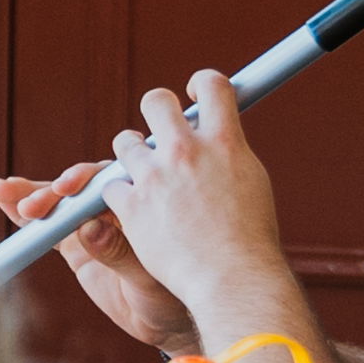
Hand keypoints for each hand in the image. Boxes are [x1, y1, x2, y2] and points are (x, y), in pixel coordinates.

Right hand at [0, 163, 197, 352]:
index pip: (109, 183)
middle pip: (79, 189)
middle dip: (52, 194)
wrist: (169, 324)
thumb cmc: (174, 297)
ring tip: (2, 191)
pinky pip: (49, 228)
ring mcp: (93, 226)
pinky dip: (24, 216)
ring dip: (31, 196)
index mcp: (142, 207)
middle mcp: (116, 209)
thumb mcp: (150, 278)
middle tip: (32, 207)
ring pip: (59, 204)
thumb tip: (89, 228)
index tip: (66, 189)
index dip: (85, 181)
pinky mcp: (76, 246)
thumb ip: (119, 252)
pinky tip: (2, 198)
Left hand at [94, 68, 288, 308]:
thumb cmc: (250, 238)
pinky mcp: (130, 205)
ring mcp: (155, 176)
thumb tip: (221, 136)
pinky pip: (111, 185)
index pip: (213, 86)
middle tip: (160, 129)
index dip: (201, 83)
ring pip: (125, 142)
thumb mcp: (251, 182)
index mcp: (225, 142)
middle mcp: (187, 152)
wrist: (233, 279)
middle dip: (156, 109)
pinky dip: (120, 195)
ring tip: (146, 176)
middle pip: (156, 102)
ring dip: (132, 155)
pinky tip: (134, 210)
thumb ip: (229, 153)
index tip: (194, 93)